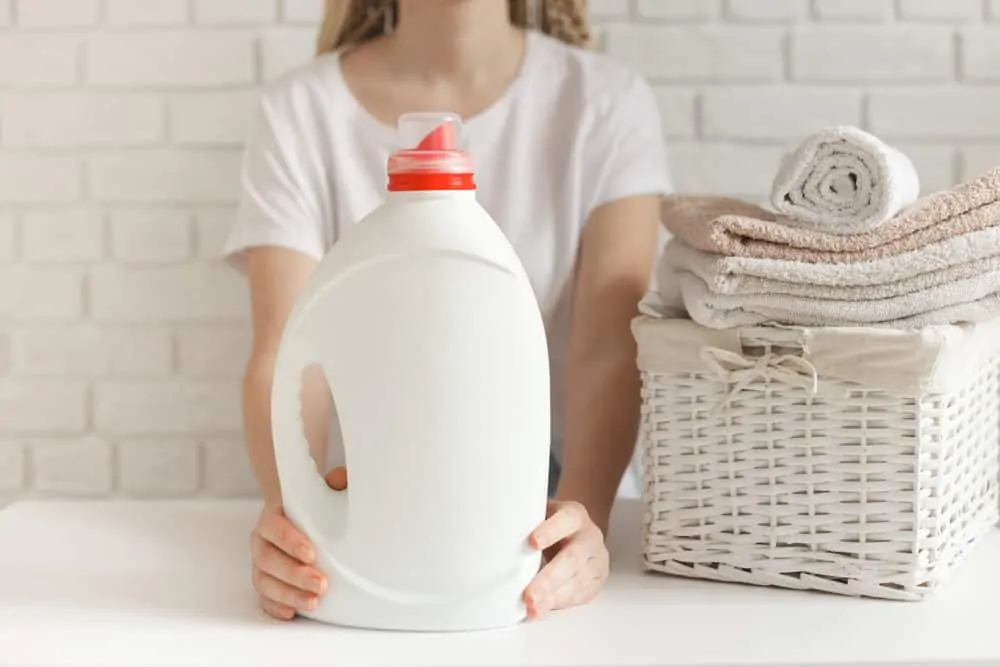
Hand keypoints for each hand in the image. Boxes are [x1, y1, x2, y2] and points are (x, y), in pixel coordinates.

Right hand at [250, 467, 347, 619]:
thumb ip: (333, 483)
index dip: (290, 542)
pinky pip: (264, 598)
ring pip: (265, 582)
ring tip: (313, 602)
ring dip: (288, 594)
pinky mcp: (266, 582)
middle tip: (321, 584)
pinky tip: (292, 613)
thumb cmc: (316, 506)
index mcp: (273, 516)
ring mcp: (261, 563)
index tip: (312, 553)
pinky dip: (275, 607)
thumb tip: (341, 479)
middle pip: (268, 560)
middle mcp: (262, 540)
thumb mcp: (325, 491)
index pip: (274, 528)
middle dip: (293, 575)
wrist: (303, 517)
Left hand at [522, 500, 609, 618]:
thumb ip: (525, 522)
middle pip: (573, 558)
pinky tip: (542, 610)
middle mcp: (589, 536)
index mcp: (575, 515)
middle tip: (529, 596)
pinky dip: (559, 604)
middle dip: (549, 579)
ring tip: (532, 609)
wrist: (577, 532)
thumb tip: (492, 536)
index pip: (566, 520)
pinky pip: (581, 595)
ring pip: (578, 581)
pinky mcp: (597, 580)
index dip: (550, 531)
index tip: (532, 542)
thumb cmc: (549, 525)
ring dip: (553, 598)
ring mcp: (597, 559)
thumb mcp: (540, 514)